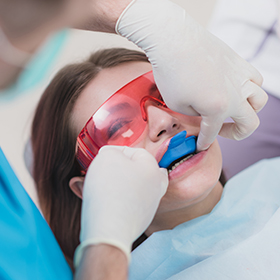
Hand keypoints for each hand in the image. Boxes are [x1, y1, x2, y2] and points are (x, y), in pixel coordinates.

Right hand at [74, 146, 167, 266]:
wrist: (109, 229)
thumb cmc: (110, 189)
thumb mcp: (107, 156)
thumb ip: (111, 151)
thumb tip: (112, 156)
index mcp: (153, 169)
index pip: (136, 152)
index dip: (116, 151)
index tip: (102, 156)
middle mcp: (155, 187)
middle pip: (138, 172)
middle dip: (119, 169)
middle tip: (103, 171)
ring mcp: (148, 206)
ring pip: (131, 189)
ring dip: (113, 185)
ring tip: (94, 186)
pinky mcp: (138, 221)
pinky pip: (125, 205)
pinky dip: (114, 200)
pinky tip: (98, 201)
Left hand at [116, 0, 267, 150]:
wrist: (173, 40)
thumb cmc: (171, 73)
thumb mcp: (177, 104)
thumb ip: (195, 114)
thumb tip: (203, 112)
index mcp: (218, 108)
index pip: (212, 132)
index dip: (204, 142)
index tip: (199, 146)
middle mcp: (235, 94)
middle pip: (250, 123)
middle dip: (236, 134)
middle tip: (222, 131)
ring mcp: (240, 76)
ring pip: (259, 100)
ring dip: (249, 111)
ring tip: (233, 110)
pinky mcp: (238, 61)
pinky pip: (255, 78)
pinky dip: (250, 88)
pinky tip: (236, 88)